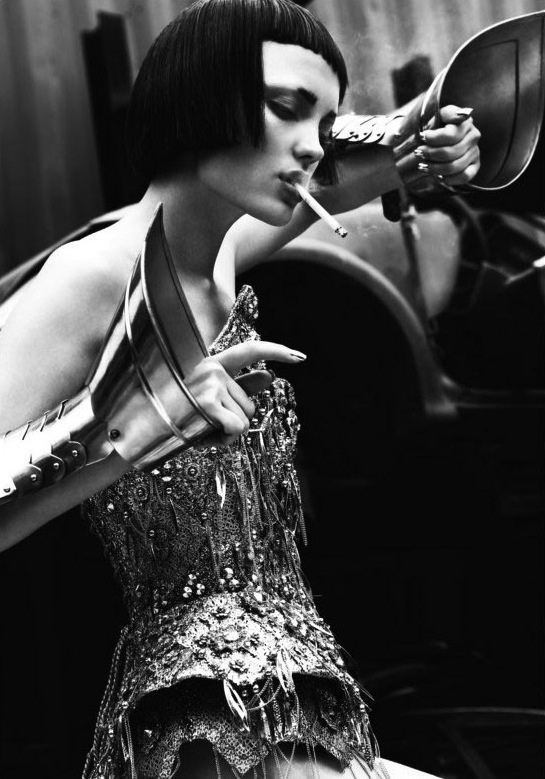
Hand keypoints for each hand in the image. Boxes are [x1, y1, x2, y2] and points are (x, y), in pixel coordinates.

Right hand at [183, 341, 305, 446]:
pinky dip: (224, 441)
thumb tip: (269, 375)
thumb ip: (238, 386)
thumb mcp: (207, 398)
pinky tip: (203, 438)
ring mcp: (210, 385)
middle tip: (205, 424)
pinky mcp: (208, 404)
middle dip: (233, 421)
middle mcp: (212, 369)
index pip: (249, 351)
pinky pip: (237, 429)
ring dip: (227, 434)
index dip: (277, 351)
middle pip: (250, 403)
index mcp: (210, 363)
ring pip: (245, 419)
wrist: (141, 428)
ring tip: (200, 430)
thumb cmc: (174, 415)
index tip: (300, 358)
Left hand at [417, 105, 480, 186]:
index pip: (451, 135)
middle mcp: (473, 136)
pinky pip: (465, 176)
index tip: (422, 137)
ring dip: (435, 168)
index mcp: (465, 122)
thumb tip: (462, 115)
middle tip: (418, 153)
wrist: (439, 139)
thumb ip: (449, 113)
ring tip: (423, 166)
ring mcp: (475, 152)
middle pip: (451, 152)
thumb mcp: (440, 115)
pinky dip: (450, 179)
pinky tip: (439, 177)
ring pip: (455, 166)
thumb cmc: (437, 126)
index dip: (434, 138)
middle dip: (431, 154)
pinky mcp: (474, 166)